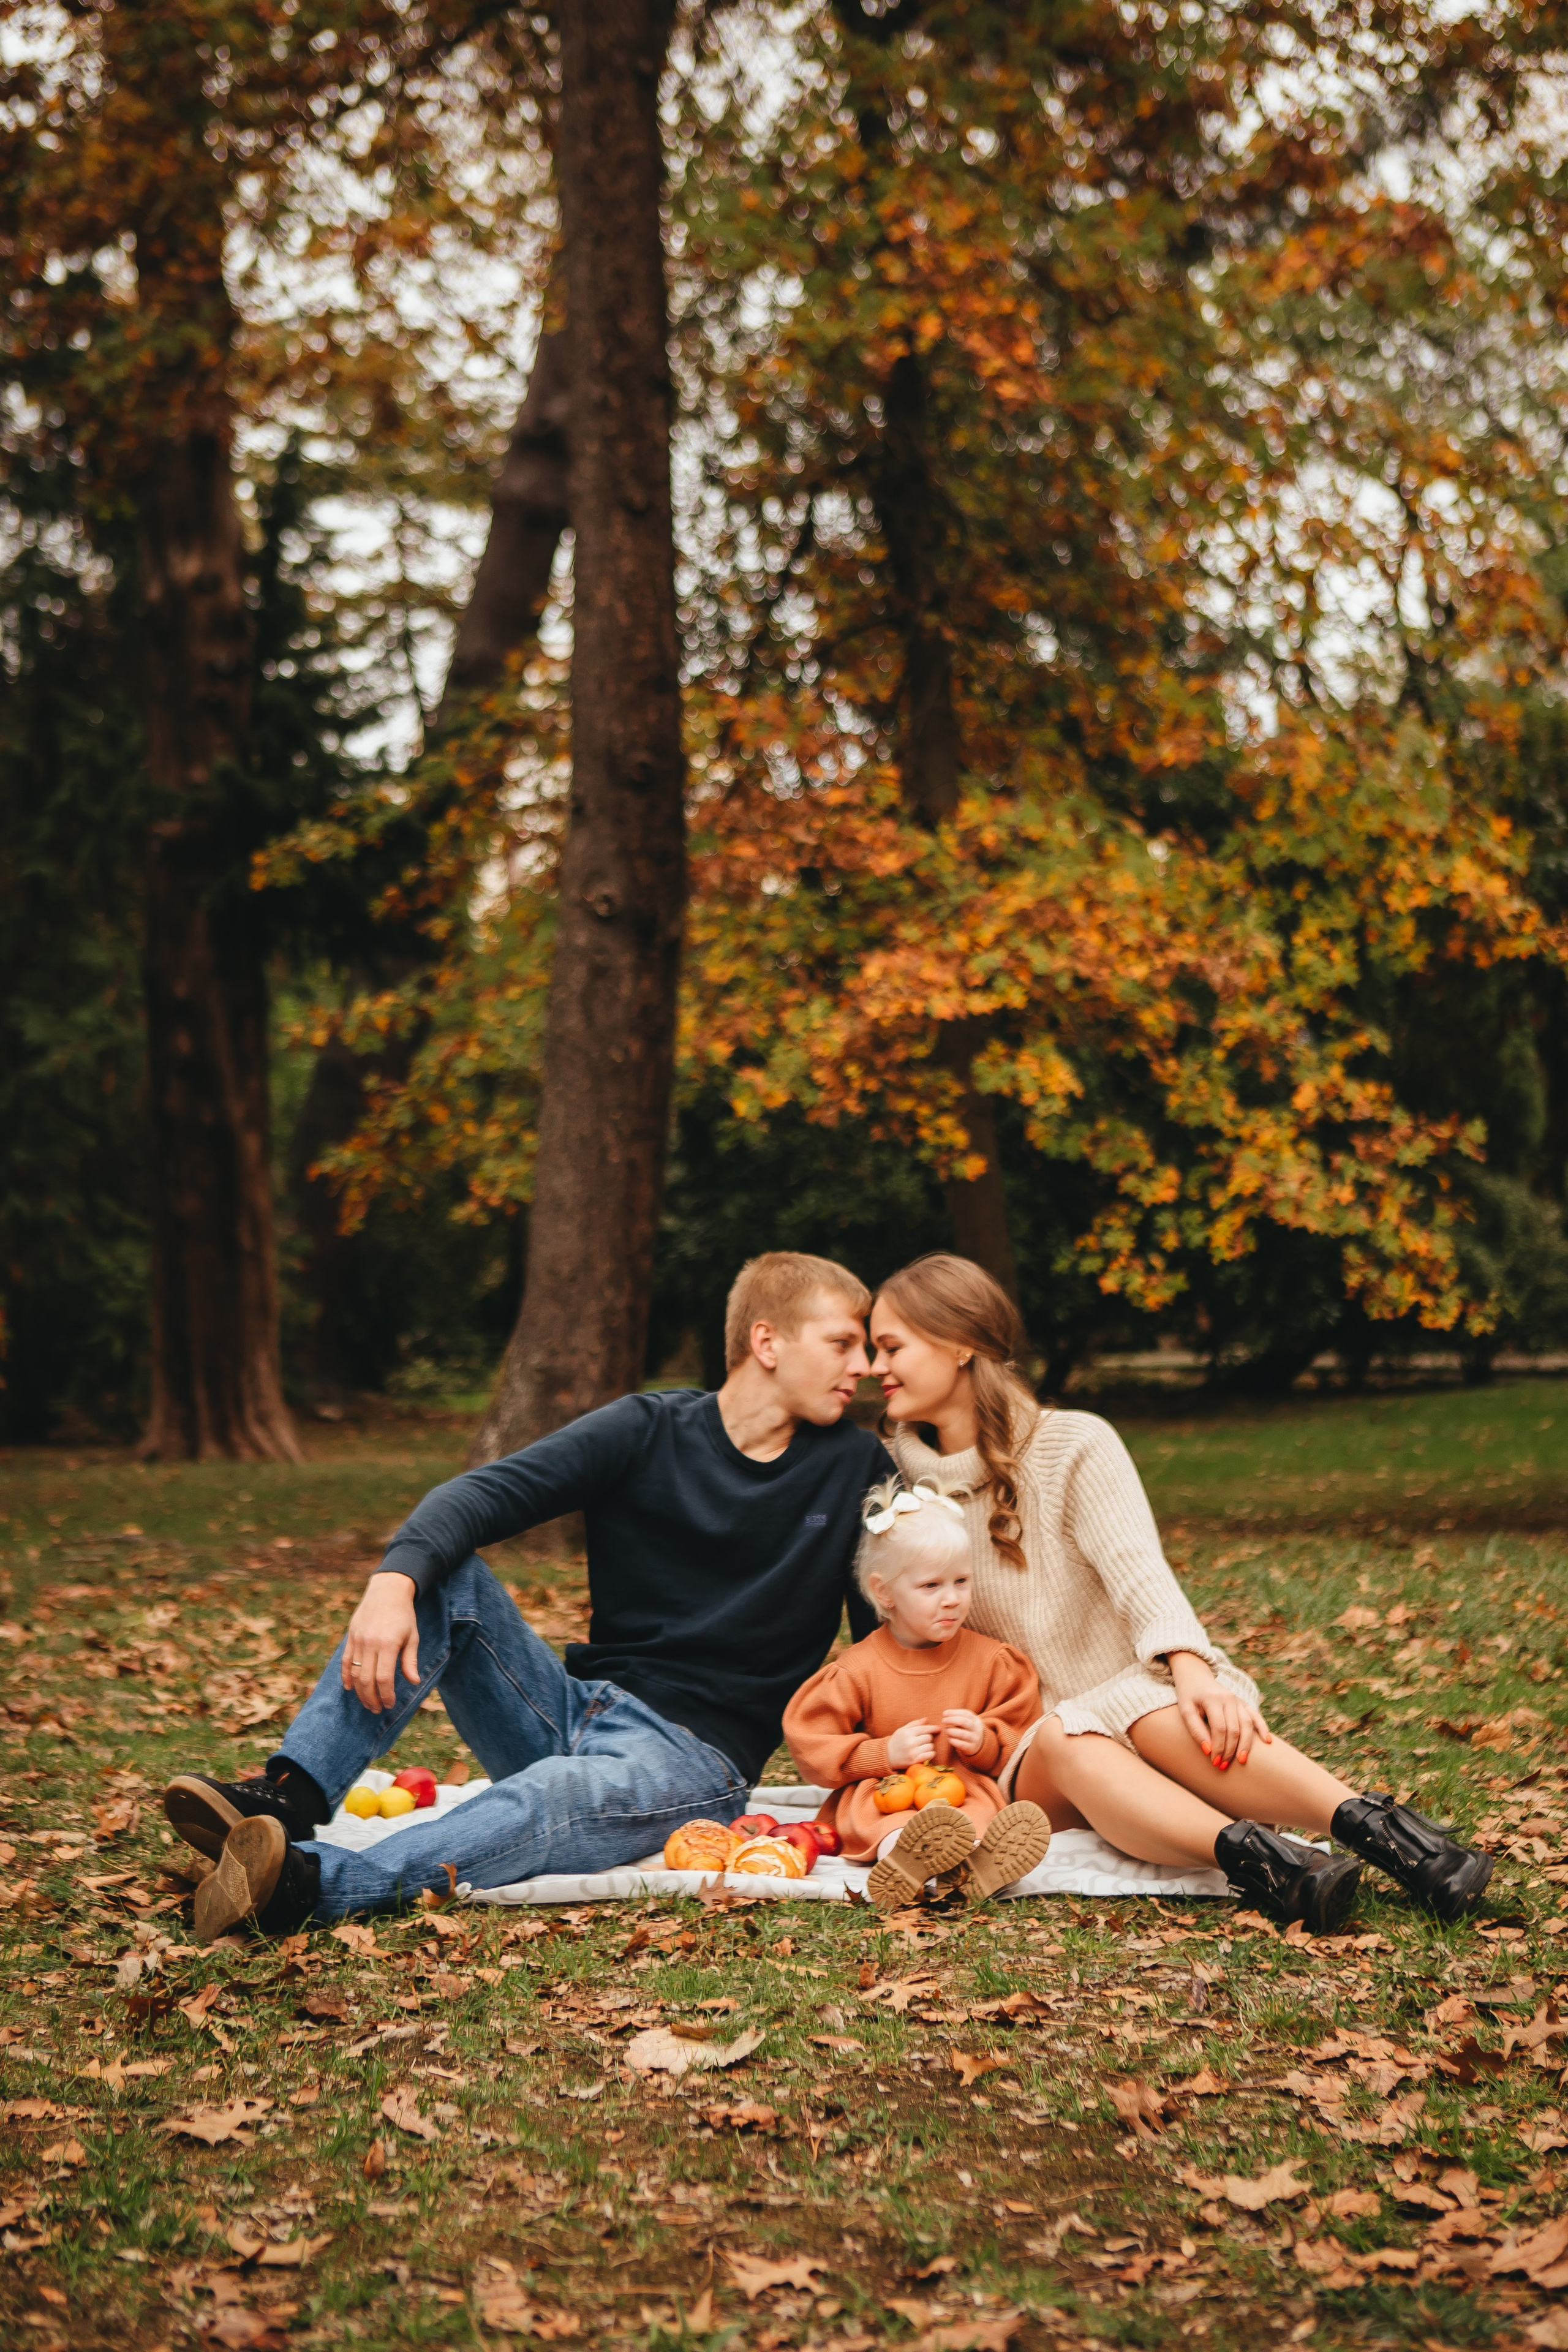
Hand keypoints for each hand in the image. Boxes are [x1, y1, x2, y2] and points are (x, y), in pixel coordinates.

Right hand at [341, 1572, 420, 1715]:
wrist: (387, 1591)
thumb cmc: (404, 1615)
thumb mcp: (412, 1636)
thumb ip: (410, 1660)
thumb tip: (413, 1682)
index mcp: (388, 1644)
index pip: (384, 1678)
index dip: (386, 1695)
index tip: (390, 1704)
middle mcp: (370, 1643)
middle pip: (366, 1680)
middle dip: (371, 1698)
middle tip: (377, 1709)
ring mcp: (358, 1640)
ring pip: (354, 1673)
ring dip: (360, 1692)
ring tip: (367, 1702)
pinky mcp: (351, 1636)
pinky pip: (344, 1661)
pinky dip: (345, 1677)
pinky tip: (350, 1688)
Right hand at [888, 1718, 935, 1768]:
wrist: (887, 1756)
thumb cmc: (896, 1741)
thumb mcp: (902, 1730)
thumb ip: (915, 1724)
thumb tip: (926, 1719)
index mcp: (907, 1732)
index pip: (925, 1728)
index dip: (933, 1728)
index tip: (939, 1729)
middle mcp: (910, 1742)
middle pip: (929, 1738)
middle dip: (928, 1738)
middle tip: (922, 1741)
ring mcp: (913, 1752)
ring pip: (930, 1746)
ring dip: (929, 1747)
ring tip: (922, 1747)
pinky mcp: (914, 1761)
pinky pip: (930, 1755)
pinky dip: (930, 1754)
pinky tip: (926, 1753)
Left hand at [942, 1708, 984, 1755]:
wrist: (978, 1744)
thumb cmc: (968, 1730)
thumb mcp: (967, 1722)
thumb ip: (958, 1717)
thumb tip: (945, 1714)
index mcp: (975, 1720)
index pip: (965, 1713)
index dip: (954, 1712)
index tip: (944, 1714)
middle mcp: (976, 1729)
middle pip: (964, 1722)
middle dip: (952, 1720)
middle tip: (943, 1721)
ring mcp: (975, 1739)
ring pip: (962, 1734)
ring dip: (951, 1731)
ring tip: (945, 1730)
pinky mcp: (971, 1748)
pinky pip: (962, 1744)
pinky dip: (954, 1741)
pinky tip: (949, 1738)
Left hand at [1168, 1649, 1270, 1767]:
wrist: (1196, 1675)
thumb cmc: (1188, 1696)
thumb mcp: (1185, 1710)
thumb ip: (1195, 1730)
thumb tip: (1208, 1751)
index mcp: (1213, 1699)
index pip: (1220, 1728)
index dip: (1218, 1747)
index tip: (1214, 1762)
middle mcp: (1228, 1698)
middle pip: (1234, 1729)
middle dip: (1230, 1750)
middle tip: (1223, 1766)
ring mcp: (1238, 1699)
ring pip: (1247, 1725)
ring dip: (1245, 1745)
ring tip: (1241, 1761)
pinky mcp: (1242, 1702)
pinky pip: (1255, 1715)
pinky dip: (1263, 1728)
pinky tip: (1267, 1741)